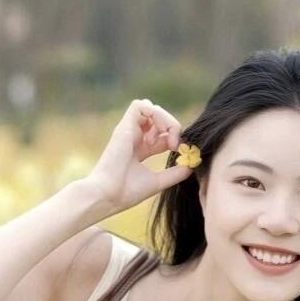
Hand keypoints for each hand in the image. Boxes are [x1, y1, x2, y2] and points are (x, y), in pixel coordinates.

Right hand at [84, 99, 195, 215]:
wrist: (108, 195)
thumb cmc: (127, 192)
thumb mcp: (157, 182)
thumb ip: (174, 173)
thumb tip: (191, 166)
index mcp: (140, 150)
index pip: (162, 134)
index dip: (175, 137)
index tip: (181, 152)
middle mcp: (134, 137)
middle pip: (157, 117)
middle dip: (172, 126)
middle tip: (176, 145)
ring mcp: (128, 131)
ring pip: (150, 107)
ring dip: (165, 118)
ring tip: (169, 138)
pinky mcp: (124, 127)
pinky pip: (140, 105)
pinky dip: (155, 113)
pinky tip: (160, 131)